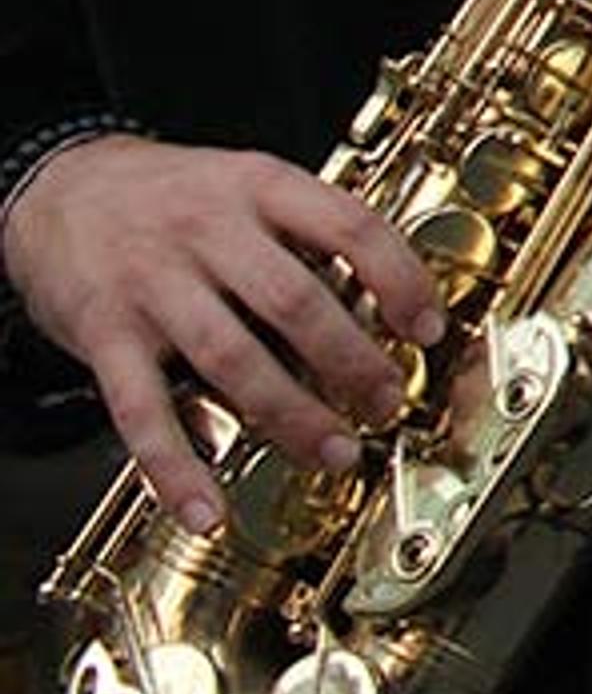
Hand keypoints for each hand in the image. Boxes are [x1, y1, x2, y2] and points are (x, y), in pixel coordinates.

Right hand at [1, 137, 445, 533]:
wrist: (59, 187)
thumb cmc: (171, 196)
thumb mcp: (247, 185)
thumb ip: (306, 235)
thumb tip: (382, 301)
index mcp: (260, 186)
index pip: (350, 227)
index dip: (401, 281)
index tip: (429, 330)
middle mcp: (209, 232)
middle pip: (296, 303)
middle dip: (353, 363)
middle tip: (388, 404)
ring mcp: (154, 286)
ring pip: (232, 359)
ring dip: (292, 416)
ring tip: (337, 452)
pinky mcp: (105, 336)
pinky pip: (142, 412)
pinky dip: (175, 468)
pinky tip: (207, 508)